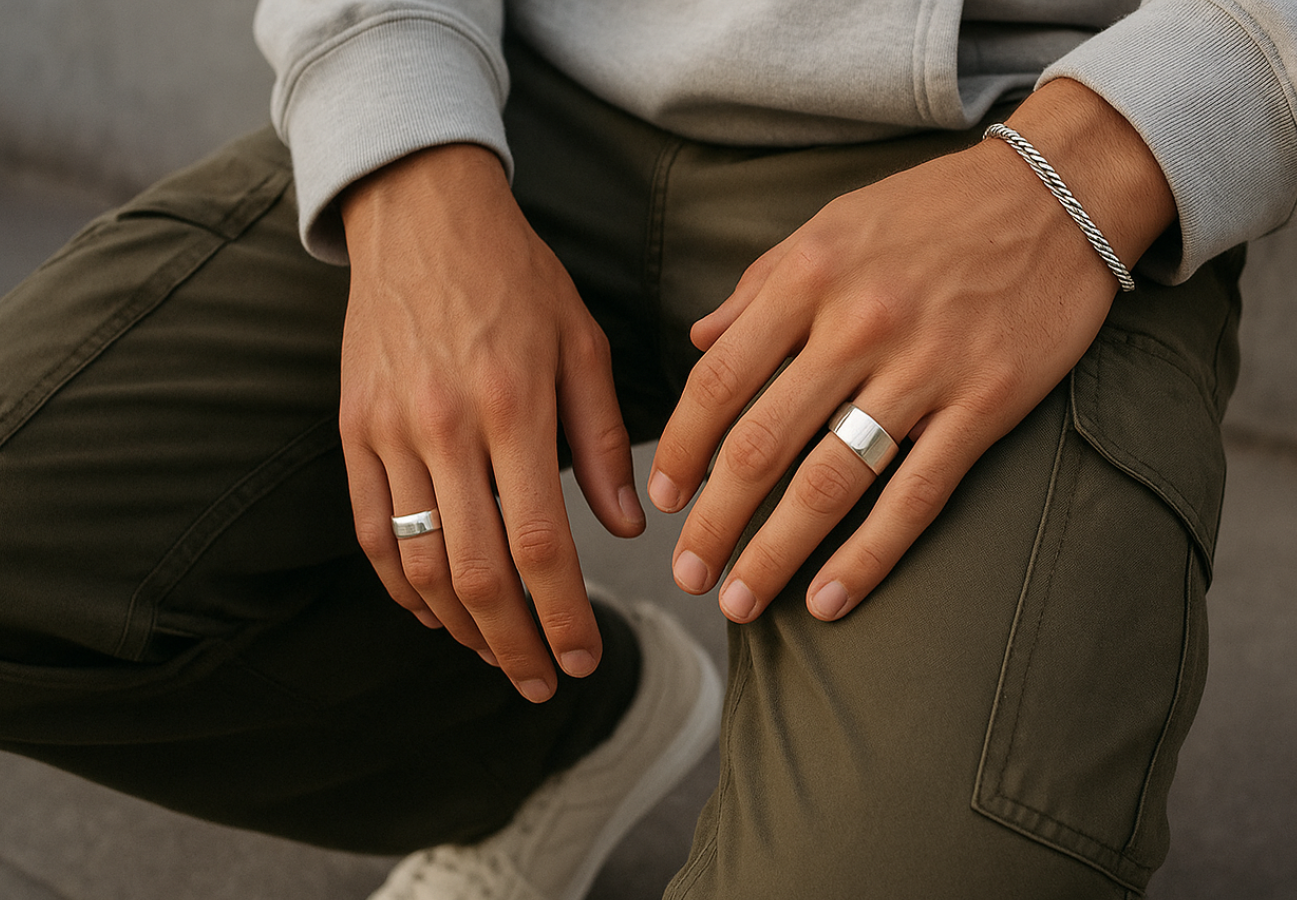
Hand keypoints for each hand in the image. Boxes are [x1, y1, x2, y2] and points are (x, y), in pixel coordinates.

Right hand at [339, 144, 644, 701]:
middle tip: (543, 683)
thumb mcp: (582, 342)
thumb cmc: (518, 277)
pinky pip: (370, 531)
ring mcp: (388, 433)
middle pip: (475, 573)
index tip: (583, 660)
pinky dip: (400, 586)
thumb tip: (628, 527)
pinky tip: (434, 612)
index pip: (539, 544)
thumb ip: (604, 438)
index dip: (562, 616)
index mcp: (513, 408)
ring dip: (458, 626)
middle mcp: (444, 429)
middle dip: (513, 644)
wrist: (420, 215)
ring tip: (496, 655)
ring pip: (418, 564)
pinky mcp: (351, 430)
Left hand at [647, 79, 1175, 622]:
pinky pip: (915, 496)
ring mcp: (926, 368)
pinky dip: (867, 557)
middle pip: (762, 444)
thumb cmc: (936, 209)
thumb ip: (762, 285)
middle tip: (687, 576)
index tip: (662, 497)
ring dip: (774, 553)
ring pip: (829, 482)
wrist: (1059, 192)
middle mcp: (859, 323)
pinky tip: (828, 600)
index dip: (684, 448)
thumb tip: (699, 340)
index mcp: (812, 275)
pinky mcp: (986, 404)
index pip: (721, 380)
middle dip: (714, 522)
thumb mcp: (833, 224)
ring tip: (739, 603)